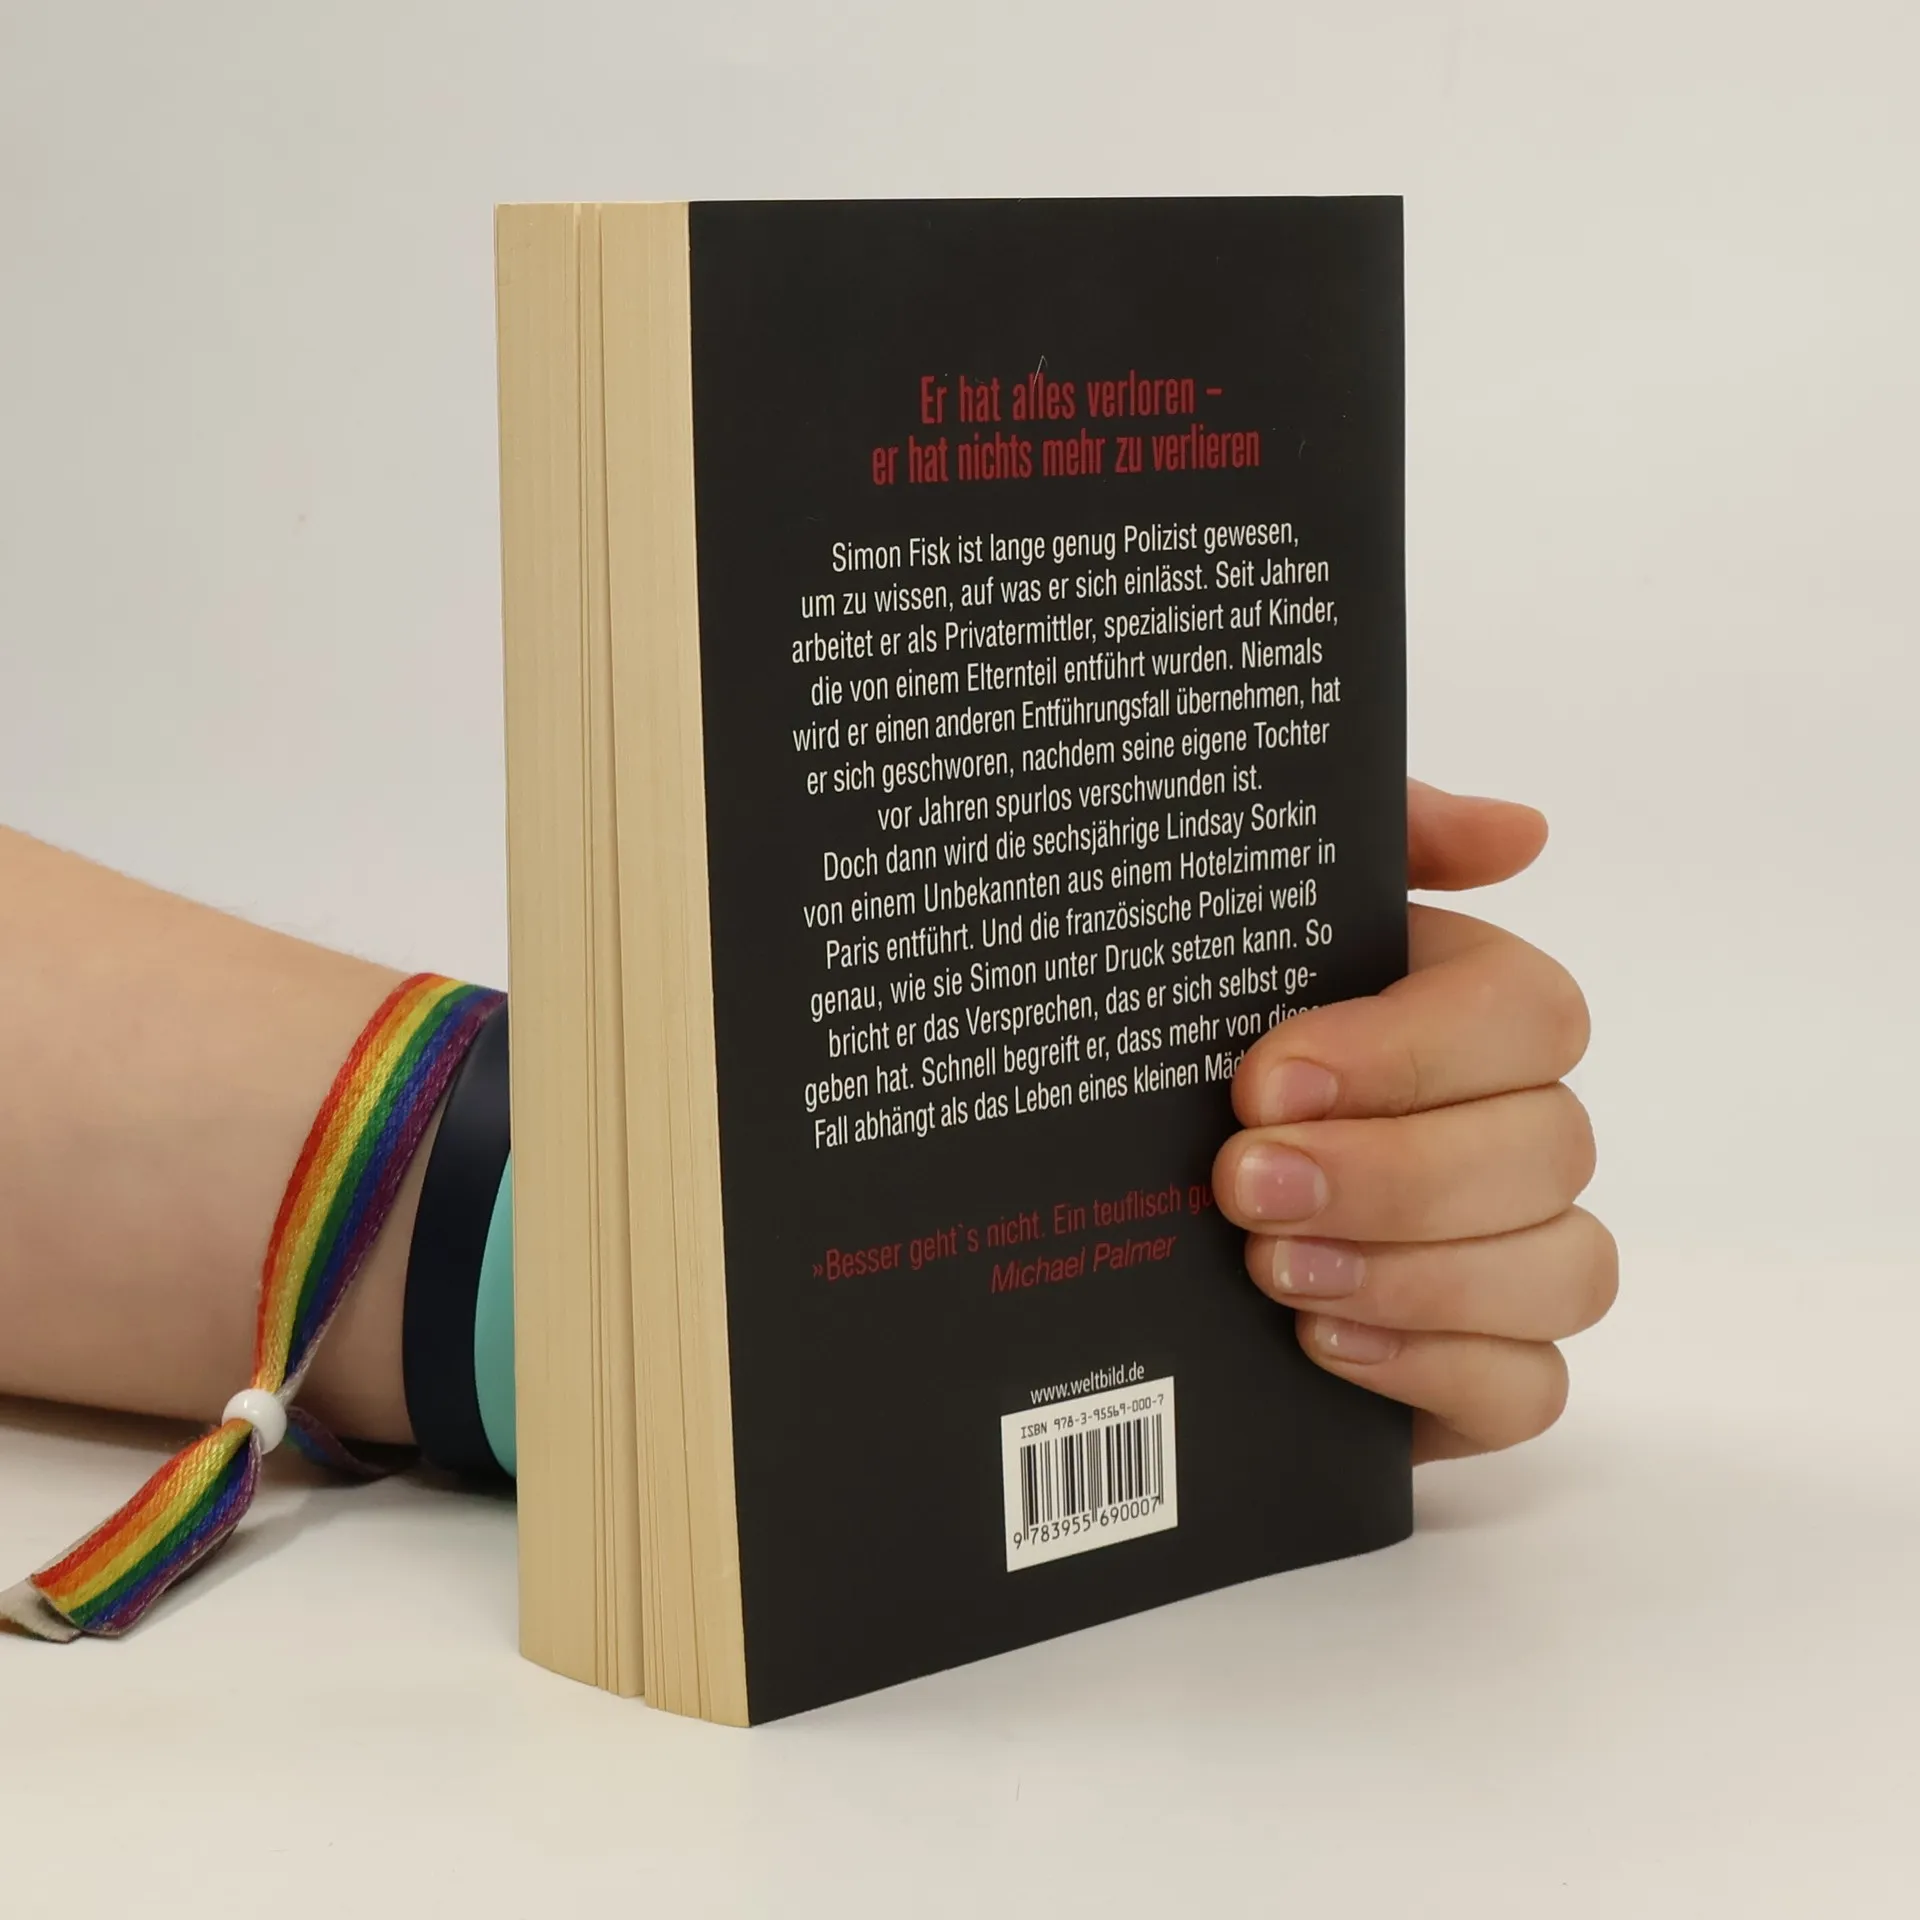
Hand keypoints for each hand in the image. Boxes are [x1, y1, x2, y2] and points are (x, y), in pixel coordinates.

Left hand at [1211, 780, 1613, 1461]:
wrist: (1104, 1228)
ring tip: (1270, 1271)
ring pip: (1566, 1268)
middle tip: (1242, 1186)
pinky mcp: (1482, 1371)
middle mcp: (1507, 1128)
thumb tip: (1518, 832)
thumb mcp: (1245, 919)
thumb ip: (1380, 844)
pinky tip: (1321, 1343)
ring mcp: (1509, 1255)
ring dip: (1417, 1274)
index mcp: (1459, 1011)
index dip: (1410, 1052)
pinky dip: (1435, 1369)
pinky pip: (1532, 1388)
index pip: (1527, 1013)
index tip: (1267, 1079)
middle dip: (1392, 1173)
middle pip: (1551, 1146)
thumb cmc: (1186, 1055)